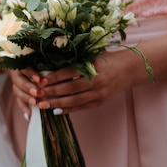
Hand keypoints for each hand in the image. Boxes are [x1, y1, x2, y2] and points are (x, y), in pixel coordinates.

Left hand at [10, 49, 143, 116]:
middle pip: (69, 88)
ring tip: (42, 105)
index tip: (39, 81)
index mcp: (93, 66)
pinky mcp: (100, 101)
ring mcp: (99, 93)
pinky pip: (81, 107)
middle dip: (51, 93)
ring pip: (74, 100)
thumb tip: (50, 64)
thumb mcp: (92, 55)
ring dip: (57, 104)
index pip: (68, 73)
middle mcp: (96, 81)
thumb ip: (75, 60)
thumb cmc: (107, 59)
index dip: (53, 77)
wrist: (130, 69)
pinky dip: (68, 110)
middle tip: (36, 95)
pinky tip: (56, 111)